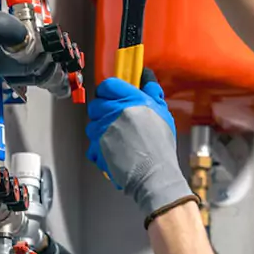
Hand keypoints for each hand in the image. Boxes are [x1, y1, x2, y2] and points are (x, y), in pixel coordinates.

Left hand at [86, 69, 196, 217]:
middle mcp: (114, 113)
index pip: (108, 85)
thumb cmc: (160, 147)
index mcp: (131, 101)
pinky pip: (91, 144)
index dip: (109, 90)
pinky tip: (113, 150)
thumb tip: (147, 79)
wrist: (154, 174)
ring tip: (117, 137)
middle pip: (96, 104)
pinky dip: (99, 148)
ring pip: (91, 124)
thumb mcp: (162, 113)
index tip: (113, 94)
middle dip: (103, 110)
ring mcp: (103, 131)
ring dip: (101, 129)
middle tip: (115, 117)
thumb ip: (152, 93)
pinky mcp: (96, 148)